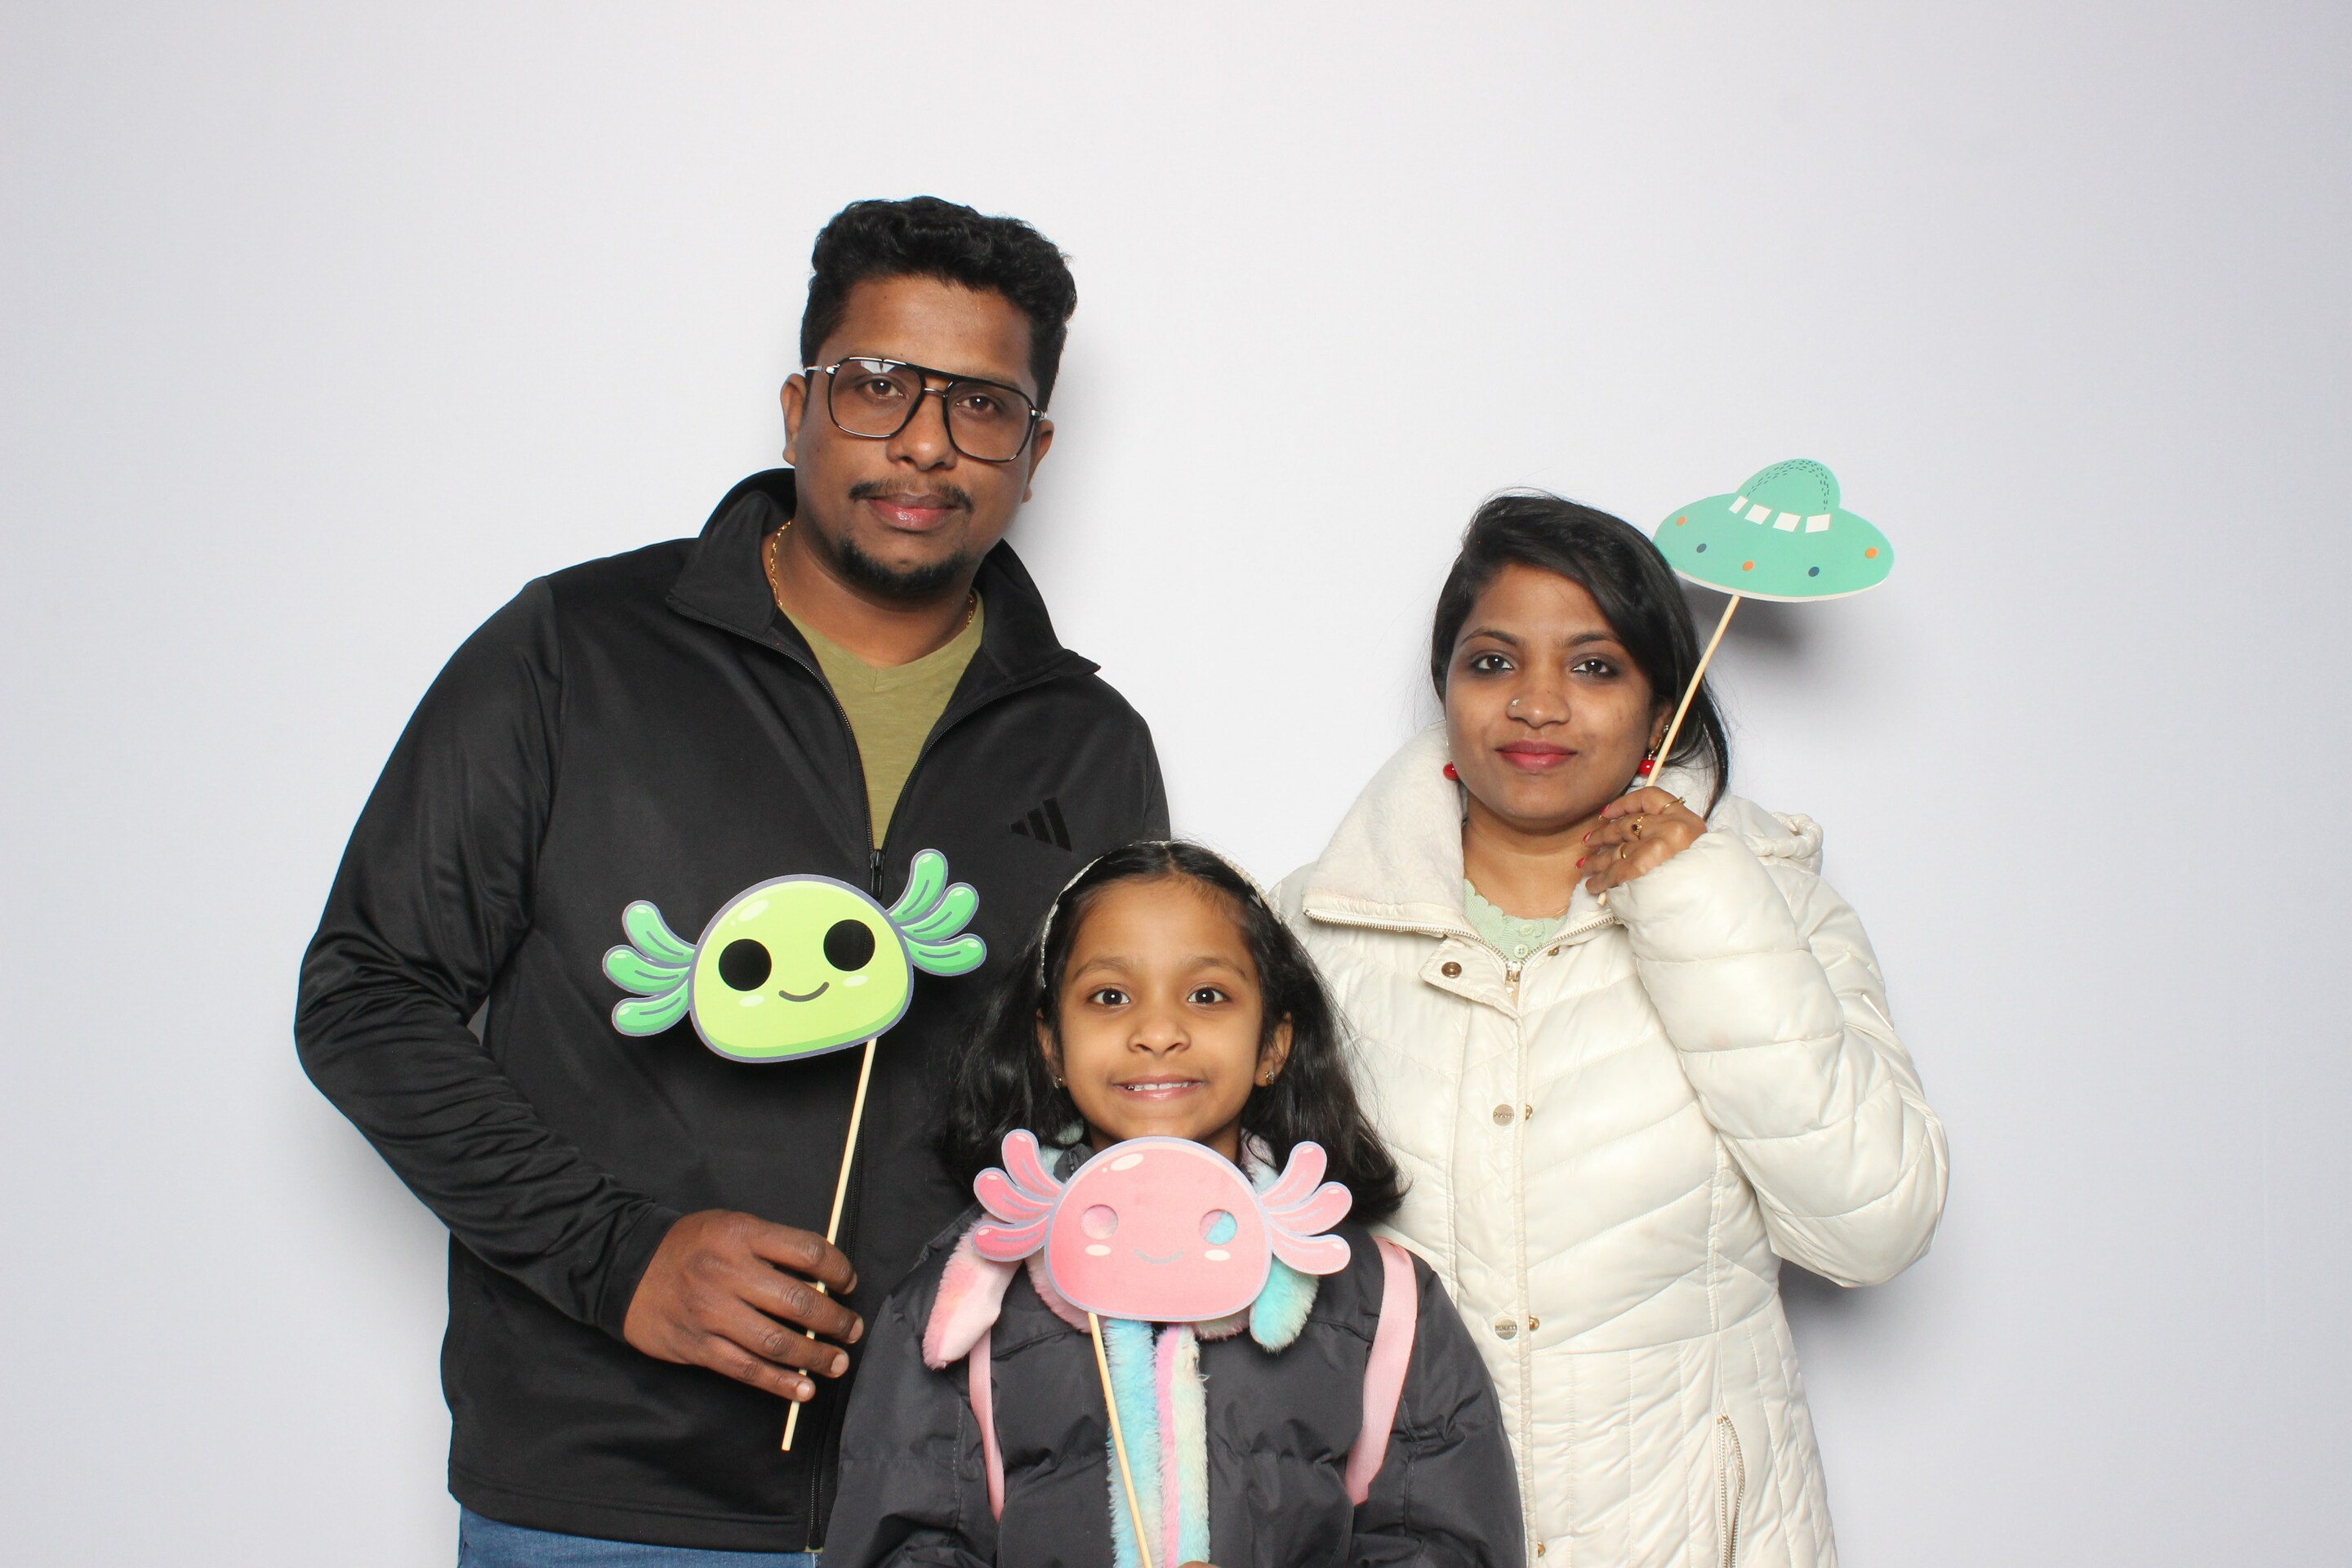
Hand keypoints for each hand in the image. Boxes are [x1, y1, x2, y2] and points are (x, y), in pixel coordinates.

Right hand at [623, 1210, 861, 1401]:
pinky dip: (779, 1382)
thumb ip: (772, 1247)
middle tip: (852, 1330)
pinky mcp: (698, 1345)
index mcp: (742, 1235)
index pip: (808, 1252)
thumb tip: (823, 1277)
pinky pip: (746, 1369)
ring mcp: (711, 1312)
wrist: (626, 1267)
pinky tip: (803, 1389)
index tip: (848, 1283)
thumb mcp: (731, 1226)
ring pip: (776, 1341)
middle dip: (835, 1321)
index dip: (838, 1270)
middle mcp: (728, 1273)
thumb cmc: (690, 1246)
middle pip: (798, 1301)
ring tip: (836, 1362)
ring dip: (814, 1356)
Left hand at [1579, 786, 1705, 893]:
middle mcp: (1672, 829)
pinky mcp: (1643, 869)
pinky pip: (1614, 872)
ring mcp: (1657, 848)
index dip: (1624, 804)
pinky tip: (1593, 885)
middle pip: (1627, 825)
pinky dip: (1600, 879)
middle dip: (1604, 835)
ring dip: (1597, 860)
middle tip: (1589, 841)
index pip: (1650, 798)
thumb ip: (1669, 836)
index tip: (1607, 812)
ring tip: (1586, 867)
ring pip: (1616, 850)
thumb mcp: (1695, 850)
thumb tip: (1633, 834)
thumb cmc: (1703, 883)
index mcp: (1687, 821)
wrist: (1712, 909)